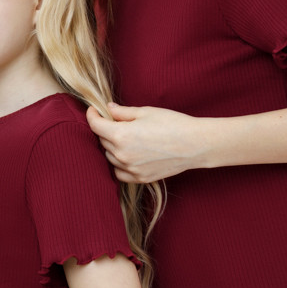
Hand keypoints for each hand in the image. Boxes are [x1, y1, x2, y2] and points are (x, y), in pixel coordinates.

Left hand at [86, 103, 211, 181]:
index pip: (96, 125)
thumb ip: (122, 112)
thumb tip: (108, 109)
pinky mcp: (140, 178)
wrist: (195, 145)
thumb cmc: (173, 124)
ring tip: (125, 137)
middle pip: (102, 141)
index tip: (93, 110)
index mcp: (121, 135)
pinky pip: (119, 172)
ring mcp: (130, 169)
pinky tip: (128, 155)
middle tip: (115, 121)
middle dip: (105, 129)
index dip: (92, 115)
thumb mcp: (145, 112)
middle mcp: (122, 155)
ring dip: (112, 147)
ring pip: (110, 157)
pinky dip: (119, 164)